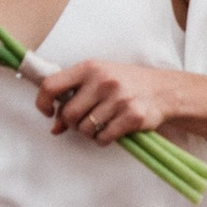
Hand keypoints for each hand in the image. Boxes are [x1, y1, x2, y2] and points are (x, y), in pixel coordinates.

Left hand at [34, 56, 206, 147]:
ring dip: (88, 132)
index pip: (51, 85)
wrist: (163, 90)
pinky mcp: (131, 117)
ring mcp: (118, 99)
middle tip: (82, 120)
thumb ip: (74, 97)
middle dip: (71, 123)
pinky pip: (103, 137)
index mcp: (90, 68)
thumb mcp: (98, 79)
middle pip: (69, 113)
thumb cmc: (125, 83)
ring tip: (100, 123)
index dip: (43, 102)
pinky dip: (102, 139)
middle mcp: (103, 81)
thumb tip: (54, 126)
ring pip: (85, 129)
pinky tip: (111, 130)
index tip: (48, 111)